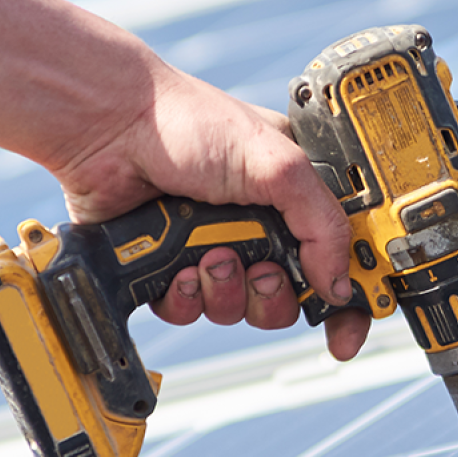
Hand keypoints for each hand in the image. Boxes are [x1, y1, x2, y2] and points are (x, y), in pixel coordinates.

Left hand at [0, 0, 370, 360]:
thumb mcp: (278, 166)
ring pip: (238, 310)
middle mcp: (257, 227)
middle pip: (289, 299)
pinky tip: (176, 269)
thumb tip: (339, 285)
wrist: (110, 127)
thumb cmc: (190, 123)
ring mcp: (212, 248)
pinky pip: (190, 311)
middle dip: (274, 294)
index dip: (347, 300)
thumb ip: (322, 225)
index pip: (338, 259)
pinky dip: (185, 297)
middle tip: (260, 270)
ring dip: (226, 292)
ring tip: (208, 257)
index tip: (345, 333)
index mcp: (293, 198)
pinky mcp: (168, 268)